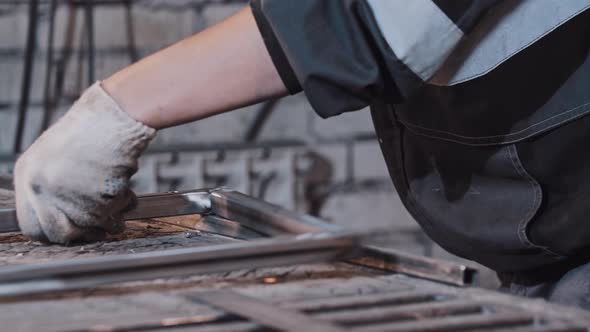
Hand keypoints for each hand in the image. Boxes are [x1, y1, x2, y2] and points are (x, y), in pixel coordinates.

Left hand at [14, 82, 155, 243]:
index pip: (32, 226)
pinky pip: (112, 215)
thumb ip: (49, 189)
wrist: (116, 114)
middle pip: (60, 234)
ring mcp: (68, 192)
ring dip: (109, 217)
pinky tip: (125, 188)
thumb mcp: (55, 157)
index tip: (74, 232)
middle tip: (100, 229)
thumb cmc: (92, 132)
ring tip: (118, 199)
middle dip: (85, 234)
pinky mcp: (95, 194)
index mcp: (27, 175)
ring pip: (90, 227)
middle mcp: (42, 186)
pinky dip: (124, 205)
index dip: (55, 233)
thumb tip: (58, 223)